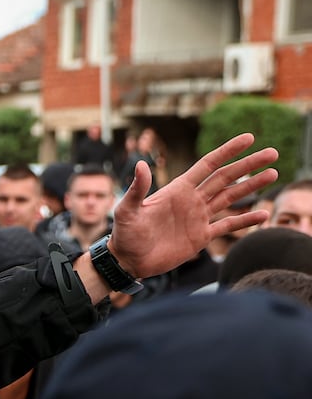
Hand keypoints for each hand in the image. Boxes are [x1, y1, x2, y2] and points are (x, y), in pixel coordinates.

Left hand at [111, 132, 276, 277]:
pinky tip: (263, 215)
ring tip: (274, 174)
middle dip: (249, 165)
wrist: (128, 260)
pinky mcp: (201, 237)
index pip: (208, 165)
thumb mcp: (127, 210)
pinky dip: (245, 220)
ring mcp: (198, 218)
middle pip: (226, 178)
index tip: (249, 138)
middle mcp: (192, 200)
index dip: (227, 151)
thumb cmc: (124, 234)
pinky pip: (227, 226)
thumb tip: (141, 165)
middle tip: (273, 153)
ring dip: (252, 187)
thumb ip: (137, 189)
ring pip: (231, 198)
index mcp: (178, 190)